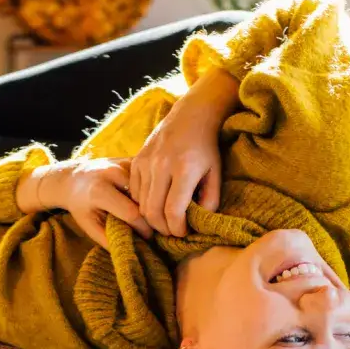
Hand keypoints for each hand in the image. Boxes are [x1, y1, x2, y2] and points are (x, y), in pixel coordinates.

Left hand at [19, 158, 151, 249]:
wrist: (72, 178)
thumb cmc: (81, 206)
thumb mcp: (89, 226)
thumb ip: (109, 240)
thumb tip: (134, 250)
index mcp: (99, 191)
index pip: (131, 212)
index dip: (143, 228)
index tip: (148, 238)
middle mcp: (112, 172)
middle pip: (143, 198)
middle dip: (150, 215)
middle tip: (150, 227)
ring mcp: (122, 163)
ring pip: (148, 187)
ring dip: (151, 202)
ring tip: (147, 213)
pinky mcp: (129, 158)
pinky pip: (148, 177)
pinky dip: (149, 190)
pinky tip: (145, 199)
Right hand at [129, 68, 237, 236]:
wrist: (190, 116)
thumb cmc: (206, 147)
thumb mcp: (215, 173)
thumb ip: (210, 200)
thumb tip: (197, 222)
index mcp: (184, 169)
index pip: (173, 212)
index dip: (177, 229)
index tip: (183, 232)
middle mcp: (161, 165)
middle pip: (153, 212)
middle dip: (163, 229)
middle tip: (172, 231)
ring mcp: (146, 161)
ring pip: (141, 203)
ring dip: (152, 218)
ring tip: (164, 220)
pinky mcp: (136, 160)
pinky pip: (134, 191)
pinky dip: (142, 202)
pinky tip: (155, 203)